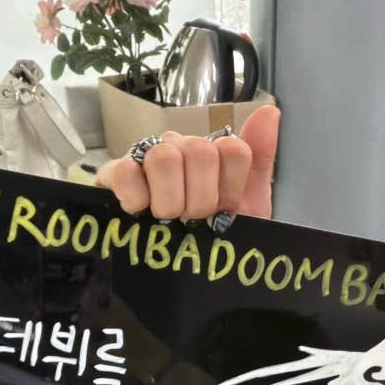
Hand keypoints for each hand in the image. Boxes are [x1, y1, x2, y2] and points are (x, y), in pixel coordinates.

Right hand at [95, 104, 280, 222]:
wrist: (186, 272)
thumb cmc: (212, 237)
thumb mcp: (248, 206)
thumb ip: (260, 159)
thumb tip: (269, 111)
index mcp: (212, 155)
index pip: (232, 149)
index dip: (230, 188)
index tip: (224, 210)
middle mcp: (181, 150)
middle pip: (199, 152)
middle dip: (201, 199)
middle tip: (194, 219)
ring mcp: (146, 159)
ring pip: (164, 158)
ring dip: (170, 200)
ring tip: (168, 219)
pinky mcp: (115, 175)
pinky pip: (125, 171)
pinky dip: (136, 196)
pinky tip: (140, 211)